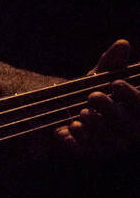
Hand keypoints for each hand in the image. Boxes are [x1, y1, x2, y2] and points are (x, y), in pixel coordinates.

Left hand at [55, 39, 139, 159]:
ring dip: (95, 126)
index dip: (132, 95)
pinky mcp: (93, 155)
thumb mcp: (100, 75)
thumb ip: (112, 62)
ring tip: (82, 113)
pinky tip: (68, 128)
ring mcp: (112, 145)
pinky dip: (78, 141)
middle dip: (110, 109)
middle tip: (93, 96)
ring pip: (109, 141)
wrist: (66, 111)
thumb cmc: (92, 92)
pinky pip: (89, 152)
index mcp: (136, 111)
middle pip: (126, 124)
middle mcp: (129, 131)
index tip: (116, 83)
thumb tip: (123, 43)